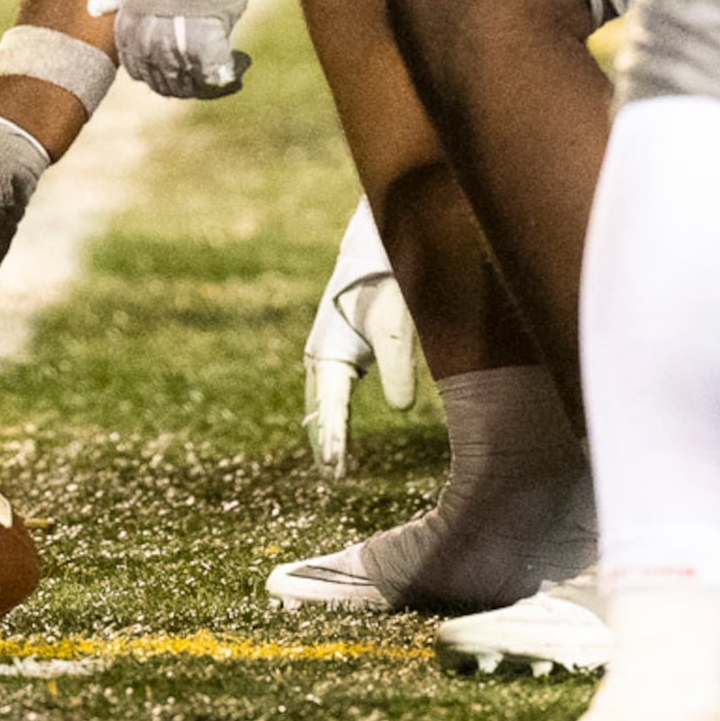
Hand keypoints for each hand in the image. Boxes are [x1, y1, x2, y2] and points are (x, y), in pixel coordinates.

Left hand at [88, 0, 269, 98]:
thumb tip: (93, 6)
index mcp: (127, 29)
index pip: (136, 70)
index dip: (159, 70)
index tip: (180, 62)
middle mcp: (144, 44)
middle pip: (161, 83)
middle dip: (183, 80)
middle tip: (205, 67)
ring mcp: (171, 50)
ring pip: (186, 86)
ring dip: (205, 80)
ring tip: (225, 62)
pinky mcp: (203, 52)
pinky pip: (211, 81)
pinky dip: (227, 75)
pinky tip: (239, 59)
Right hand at [301, 200, 416, 476]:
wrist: (382, 246)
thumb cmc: (389, 285)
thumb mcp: (398, 326)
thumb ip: (399, 368)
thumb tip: (401, 410)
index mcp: (328, 350)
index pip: (329, 407)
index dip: (333, 438)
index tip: (336, 467)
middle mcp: (322, 352)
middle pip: (318, 406)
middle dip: (324, 439)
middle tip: (333, 475)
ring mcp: (330, 348)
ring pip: (321, 398)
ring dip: (325, 428)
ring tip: (332, 462)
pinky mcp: (344, 344)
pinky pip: (332, 388)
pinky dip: (331, 412)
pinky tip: (337, 426)